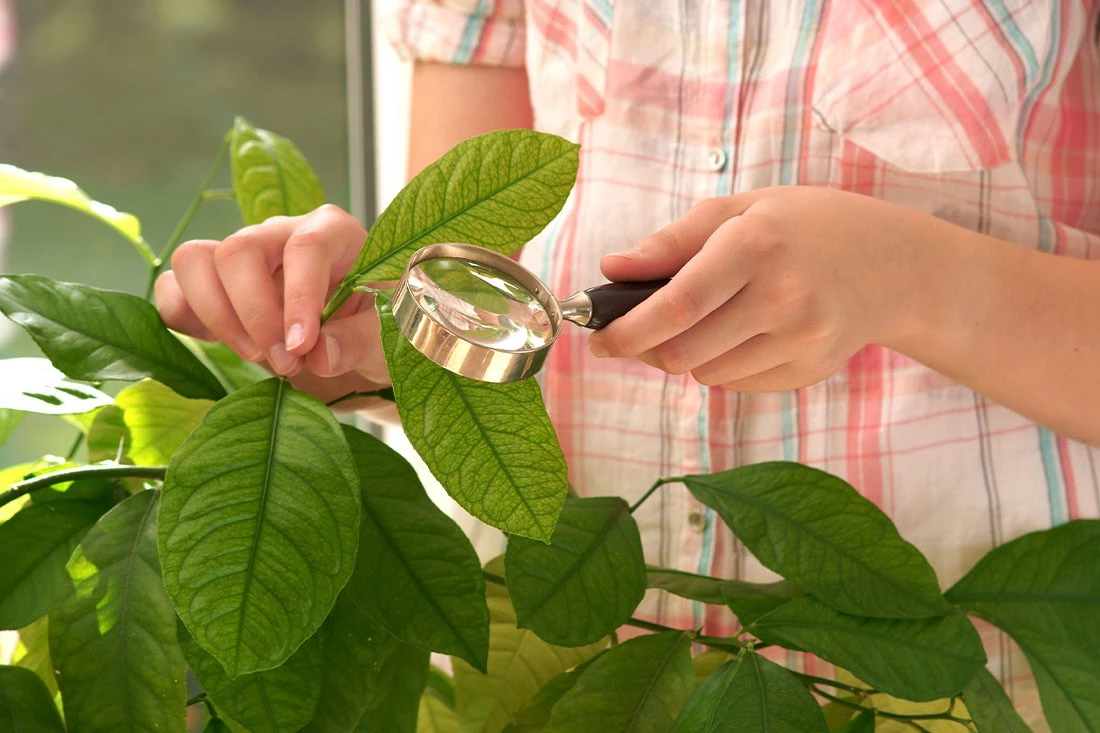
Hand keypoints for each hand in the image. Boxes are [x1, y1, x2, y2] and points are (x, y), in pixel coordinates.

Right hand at [155, 204, 390, 402]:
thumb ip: (361, 341)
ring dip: (218, 316)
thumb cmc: (381, 328)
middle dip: (255, 314)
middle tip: (286, 363)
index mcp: (333, 232)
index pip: (304, 247)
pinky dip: (184, 318)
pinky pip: (174, 287)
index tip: (302, 346)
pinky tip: (220, 347)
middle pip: (239, 250)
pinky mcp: (213, 286)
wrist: (361, 343)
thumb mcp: (389, 336)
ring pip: (196, 260)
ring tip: (258, 357)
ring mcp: (242, 257)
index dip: (299, 297)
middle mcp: (280, 233)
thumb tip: (320, 355)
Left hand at [588, 186, 933, 391]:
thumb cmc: (800, 228)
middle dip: (647, 348)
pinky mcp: (809, 370)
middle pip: (682, 352)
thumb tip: (611, 268)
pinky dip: (723, 364)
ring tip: (714, 317)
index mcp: (756, 245)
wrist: (888, 263)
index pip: (677, 304)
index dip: (628, 330)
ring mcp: (801, 340)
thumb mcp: (738, 211)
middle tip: (638, 330)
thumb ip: (671, 242)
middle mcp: (782, 297)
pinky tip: (749, 332)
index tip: (597, 340)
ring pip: (705, 373)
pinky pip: (735, 383)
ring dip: (688, 354)